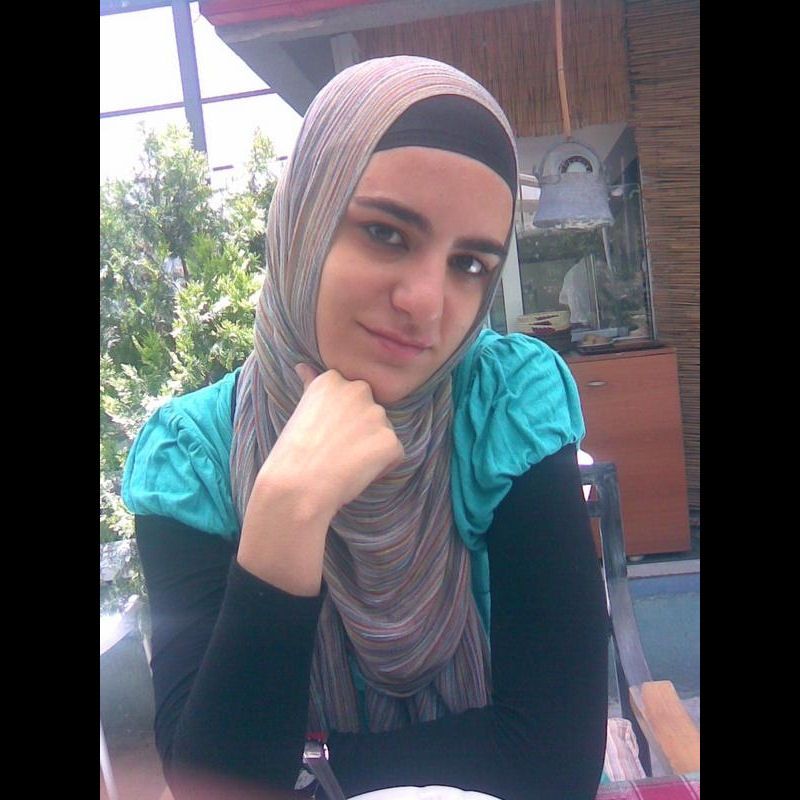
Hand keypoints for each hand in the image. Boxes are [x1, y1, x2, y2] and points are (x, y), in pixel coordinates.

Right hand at [276, 364, 404, 513]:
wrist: (296, 486)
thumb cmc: (292, 454)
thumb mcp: (299, 411)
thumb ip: (311, 386)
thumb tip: (303, 366)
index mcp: (332, 380)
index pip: (350, 397)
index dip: (340, 422)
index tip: (324, 435)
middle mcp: (358, 390)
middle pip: (369, 412)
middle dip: (359, 431)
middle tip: (335, 451)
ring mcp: (377, 415)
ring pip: (382, 433)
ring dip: (370, 449)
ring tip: (344, 464)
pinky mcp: (390, 440)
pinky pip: (394, 455)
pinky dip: (381, 468)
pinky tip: (357, 474)